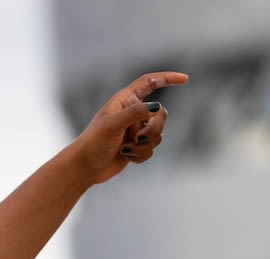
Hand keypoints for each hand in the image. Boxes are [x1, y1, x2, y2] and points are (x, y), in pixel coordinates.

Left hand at [68, 71, 189, 184]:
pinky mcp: (135, 146)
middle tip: (136, 137)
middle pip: (160, 114)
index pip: (149, 83)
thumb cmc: (93, 143)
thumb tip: (157, 106)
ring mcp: (134, 130)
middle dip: (153, 128)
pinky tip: (125, 156)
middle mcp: (131, 113)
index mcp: (124, 101)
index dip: (166, 78)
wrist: (85, 168)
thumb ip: (135, 113)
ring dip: (143, 145)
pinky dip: (140, 155)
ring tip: (125, 148)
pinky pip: (151, 148)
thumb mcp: (112, 124)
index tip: (184, 79)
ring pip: (158, 134)